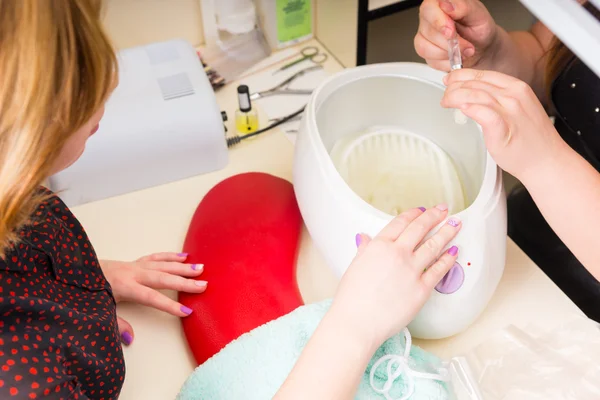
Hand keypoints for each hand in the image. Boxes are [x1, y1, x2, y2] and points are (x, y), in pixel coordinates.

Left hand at [100, 252, 206, 344]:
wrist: (79, 270)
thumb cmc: (90, 291)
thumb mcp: (99, 310)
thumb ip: (116, 324)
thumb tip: (130, 338)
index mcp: (125, 287)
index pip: (152, 297)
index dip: (169, 305)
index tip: (187, 311)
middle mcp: (133, 273)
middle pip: (163, 278)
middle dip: (184, 282)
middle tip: (203, 285)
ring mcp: (135, 265)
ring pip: (163, 265)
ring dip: (182, 267)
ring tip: (200, 269)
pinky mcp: (135, 261)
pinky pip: (156, 257)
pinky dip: (170, 256)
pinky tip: (184, 256)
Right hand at [329, 205, 460, 346]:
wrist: (358, 321)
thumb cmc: (352, 298)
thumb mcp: (354, 266)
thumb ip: (364, 250)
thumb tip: (364, 238)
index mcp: (378, 246)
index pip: (400, 223)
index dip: (413, 214)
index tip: (421, 210)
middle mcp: (397, 253)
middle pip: (419, 228)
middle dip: (434, 216)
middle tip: (443, 210)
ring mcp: (411, 270)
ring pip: (433, 245)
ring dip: (446, 232)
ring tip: (455, 224)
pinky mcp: (422, 289)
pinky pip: (439, 270)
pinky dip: (448, 259)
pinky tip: (454, 252)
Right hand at [415, 0, 498, 70]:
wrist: (482, 47)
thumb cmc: (479, 29)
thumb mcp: (478, 15)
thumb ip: (463, 8)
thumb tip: (447, 5)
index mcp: (439, 4)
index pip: (429, 8)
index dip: (439, 22)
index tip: (451, 32)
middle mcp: (429, 19)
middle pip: (428, 31)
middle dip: (448, 42)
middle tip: (466, 45)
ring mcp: (425, 36)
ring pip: (425, 48)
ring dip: (448, 53)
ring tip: (463, 51)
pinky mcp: (425, 52)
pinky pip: (429, 60)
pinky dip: (446, 62)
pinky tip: (455, 57)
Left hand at [441, 68, 565, 179]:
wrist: (546, 160)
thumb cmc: (530, 139)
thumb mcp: (516, 108)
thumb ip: (497, 99)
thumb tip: (472, 94)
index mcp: (517, 87)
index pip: (483, 74)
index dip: (462, 75)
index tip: (450, 79)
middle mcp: (513, 95)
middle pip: (476, 82)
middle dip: (454, 86)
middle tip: (445, 95)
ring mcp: (509, 111)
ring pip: (476, 94)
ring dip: (455, 96)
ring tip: (446, 102)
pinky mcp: (503, 128)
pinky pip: (484, 113)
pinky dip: (470, 108)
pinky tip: (461, 109)